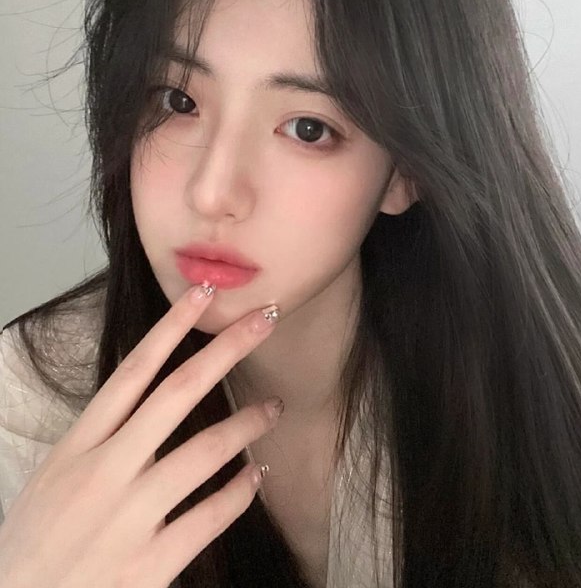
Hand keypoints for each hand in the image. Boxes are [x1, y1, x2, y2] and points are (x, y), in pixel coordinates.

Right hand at [0, 283, 283, 586]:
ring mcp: (130, 517)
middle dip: (226, 349)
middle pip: (178, 393)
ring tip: (273, 407)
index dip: (172, 327)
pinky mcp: (150, 564)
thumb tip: (148, 404)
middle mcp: (106, 471)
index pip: (133, 371)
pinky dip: (240, 491)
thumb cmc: (33, 543)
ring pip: (205, 450)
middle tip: (262, 321)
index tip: (203, 294)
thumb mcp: (55, 476)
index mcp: (79, 445)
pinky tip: (256, 474)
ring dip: (248, 423)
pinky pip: (211, 516)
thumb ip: (100, 439)